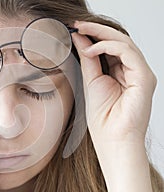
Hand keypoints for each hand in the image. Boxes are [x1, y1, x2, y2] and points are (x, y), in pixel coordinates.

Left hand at [72, 21, 156, 145]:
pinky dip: (108, 47)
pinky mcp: (144, 77)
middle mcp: (133, 70)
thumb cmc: (102, 118)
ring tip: (81, 31)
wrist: (112, 140)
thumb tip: (80, 38)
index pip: (110, 47)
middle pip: (118, 41)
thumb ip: (88, 59)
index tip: (75, 28)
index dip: (93, 35)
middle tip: (77, 24)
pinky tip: (91, 49)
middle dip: (96, 30)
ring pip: (124, 42)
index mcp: (121, 72)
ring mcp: (140, 73)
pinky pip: (128, 53)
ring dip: (101, 34)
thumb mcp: (91, 81)